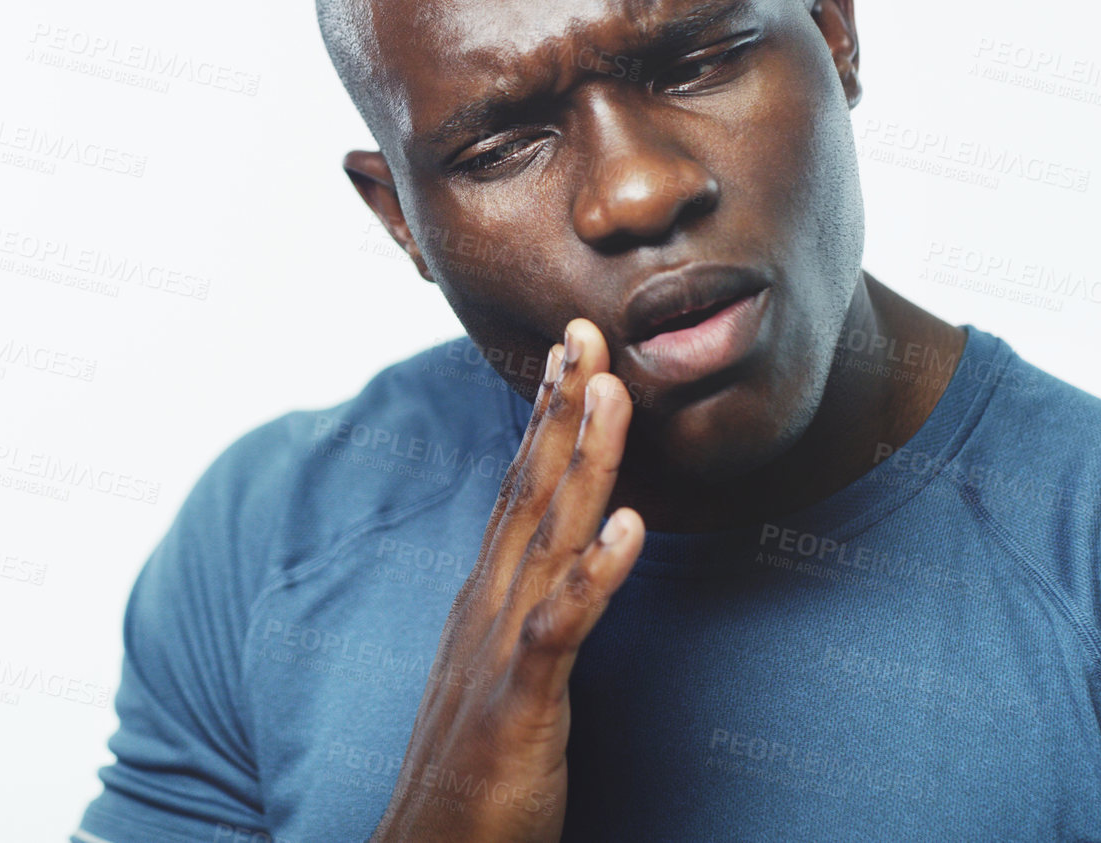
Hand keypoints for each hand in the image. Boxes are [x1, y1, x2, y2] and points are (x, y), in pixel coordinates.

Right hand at [366, 318, 642, 841]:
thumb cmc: (470, 771)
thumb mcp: (499, 673)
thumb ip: (524, 614)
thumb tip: (556, 567)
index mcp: (489, 598)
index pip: (521, 488)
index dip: (548, 417)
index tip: (574, 352)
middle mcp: (490, 606)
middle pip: (531, 489)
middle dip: (564, 407)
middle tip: (589, 330)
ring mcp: (501, 649)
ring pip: (549, 538)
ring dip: (585, 462)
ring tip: (616, 395)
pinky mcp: (518, 702)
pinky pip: (561, 629)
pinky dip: (594, 576)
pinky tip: (630, 530)